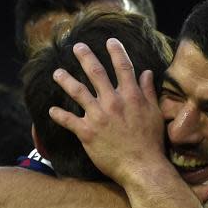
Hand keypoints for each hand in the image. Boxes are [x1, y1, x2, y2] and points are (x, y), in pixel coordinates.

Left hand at [48, 38, 168, 185]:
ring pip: (77, 91)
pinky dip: (59, 115)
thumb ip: (148, 92)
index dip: (116, 52)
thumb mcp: (155, 114)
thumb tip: (146, 73)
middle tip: (77, 47)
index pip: (123, 67)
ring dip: (66, 80)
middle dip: (85, 57)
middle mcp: (113, 102)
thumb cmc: (152, 142)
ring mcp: (98, 116)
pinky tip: (52, 110)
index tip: (111, 41)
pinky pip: (68, 120)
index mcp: (131, 96)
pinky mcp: (87, 132)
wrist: (143, 166)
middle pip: (96, 73)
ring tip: (57, 73)